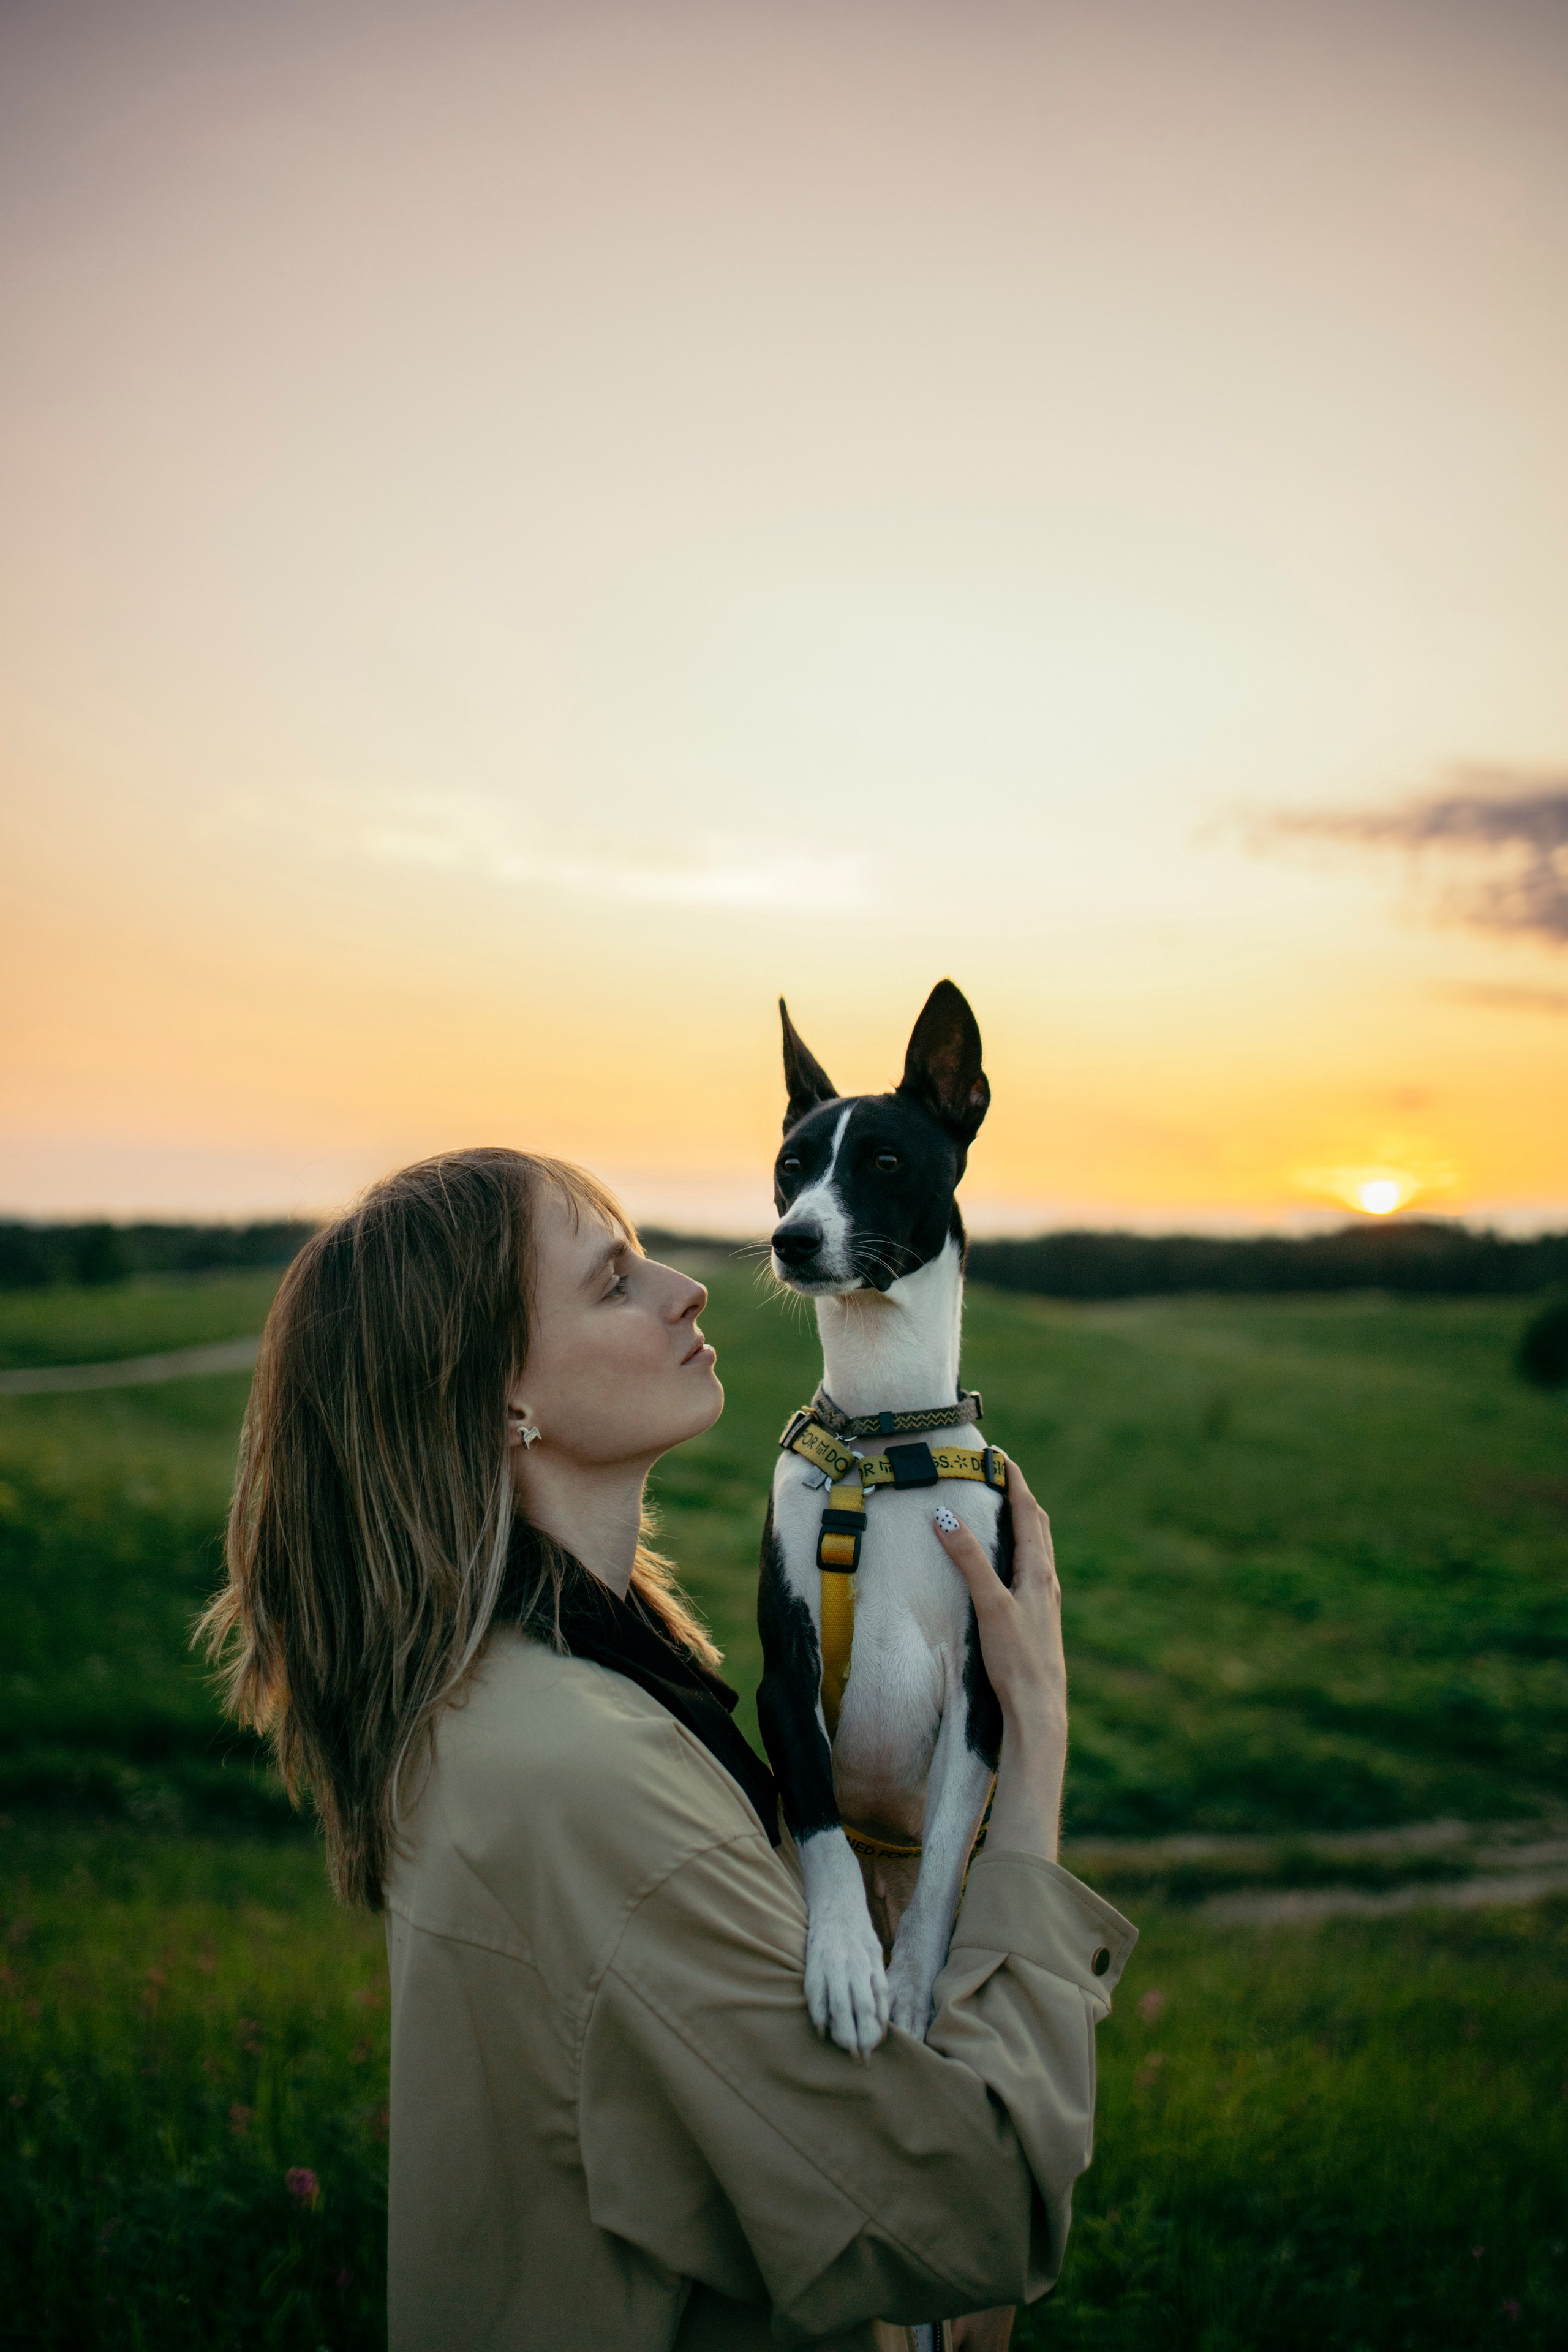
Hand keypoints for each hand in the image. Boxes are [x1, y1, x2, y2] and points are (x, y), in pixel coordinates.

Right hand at [934, 1458, 1066, 1862]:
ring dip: (1025, 1524)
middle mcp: (1047, 1581)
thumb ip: (969, 1561)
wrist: (1040, 1709)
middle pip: (1039, 1527)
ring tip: (1006, 1510)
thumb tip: (945, 1517)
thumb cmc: (1017, 1659)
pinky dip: (1022, 1552)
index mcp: (1038, 1571)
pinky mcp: (1039, 1620)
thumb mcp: (990, 1605)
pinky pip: (1033, 1571)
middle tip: (1002, 1476)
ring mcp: (1046, 1601)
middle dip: (1021, 1498)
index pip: (1029, 1513)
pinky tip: (1011, 1567)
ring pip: (1039, 1550)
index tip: (1003, 1457)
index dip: (1016, 1482)